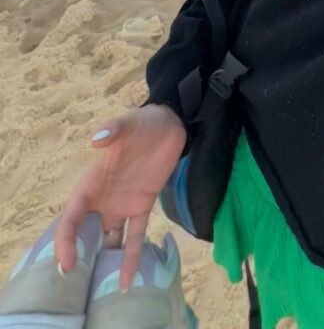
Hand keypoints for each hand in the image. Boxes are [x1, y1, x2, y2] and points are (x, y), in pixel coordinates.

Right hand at [55, 104, 186, 289]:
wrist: (171, 124)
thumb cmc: (143, 122)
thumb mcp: (127, 122)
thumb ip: (113, 130)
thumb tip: (96, 140)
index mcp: (92, 182)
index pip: (72, 216)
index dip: (66, 239)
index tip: (67, 262)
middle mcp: (103, 199)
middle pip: (85, 233)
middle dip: (78, 256)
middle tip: (78, 284)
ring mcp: (123, 205)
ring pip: (108, 239)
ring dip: (103, 261)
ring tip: (100, 289)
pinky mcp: (144, 207)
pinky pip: (136, 236)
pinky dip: (132, 257)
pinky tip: (126, 281)